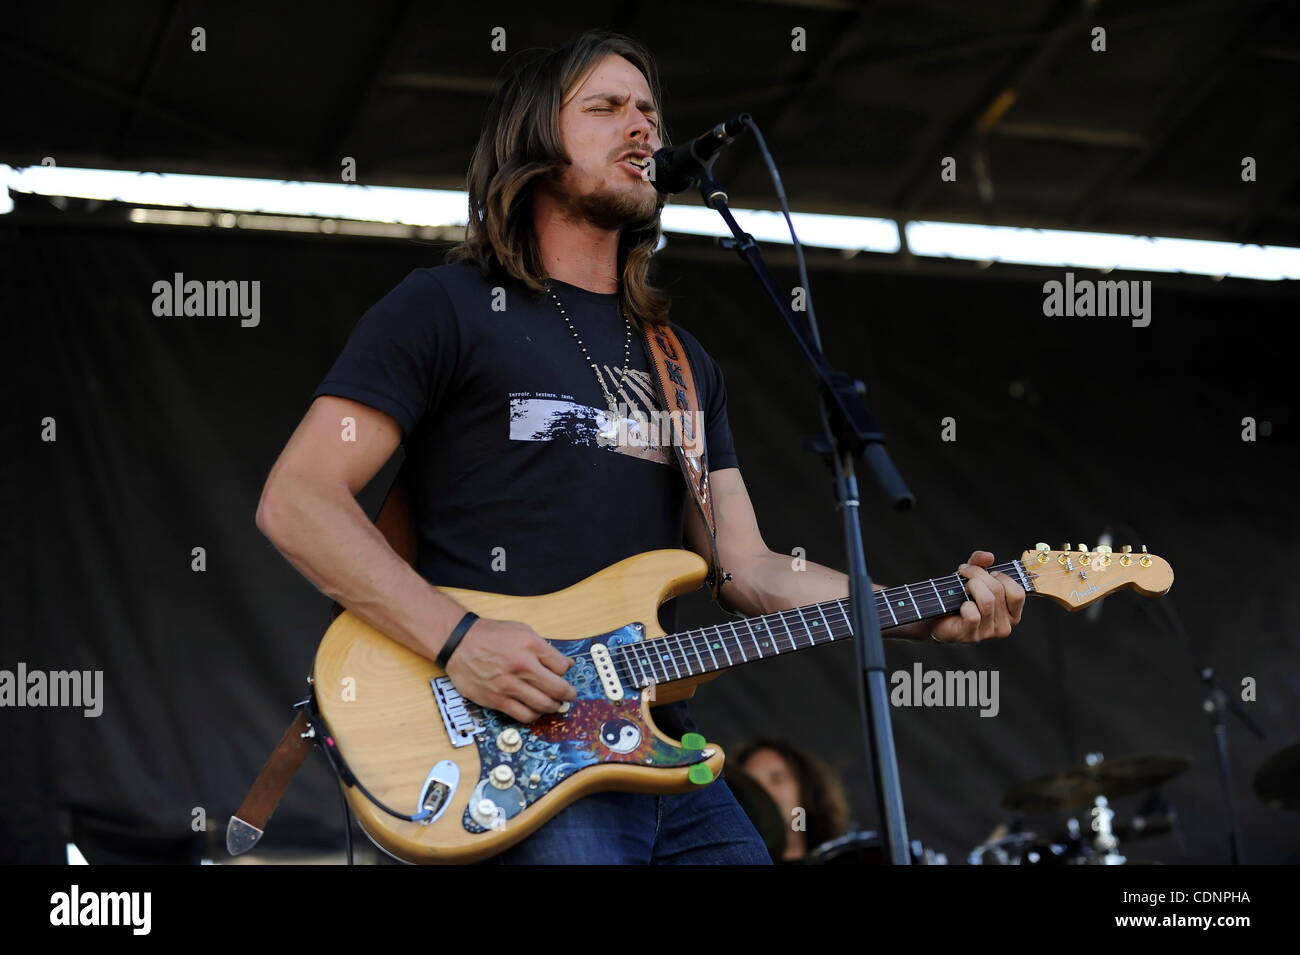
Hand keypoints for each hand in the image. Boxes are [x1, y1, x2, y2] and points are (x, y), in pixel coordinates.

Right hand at [443, 618, 576, 722]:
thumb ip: (545, 648)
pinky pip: (524, 715)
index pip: (562, 667)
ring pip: (543, 705)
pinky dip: (534, 715)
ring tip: (552, 704)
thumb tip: (566, 664)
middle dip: (567, 695)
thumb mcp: (522, 631)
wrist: (458, 643)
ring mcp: (509, 685)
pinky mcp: (496, 699)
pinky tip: (533, 709)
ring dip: (552, 707)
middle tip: (568, 696)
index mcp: (531, 645)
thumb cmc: (490, 636)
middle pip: (558, 689)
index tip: (564, 676)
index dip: (566, 673)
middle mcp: (522, 665)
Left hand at [929, 550, 1025, 643]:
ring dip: (971, 586)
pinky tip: (959, 606)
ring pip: (987, 600)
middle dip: (978, 575)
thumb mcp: (971, 576)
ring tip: (962, 587)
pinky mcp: (971, 636)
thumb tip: (989, 557)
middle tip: (964, 572)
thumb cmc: (959, 597)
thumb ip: (980, 563)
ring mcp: (988, 633)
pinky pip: (973, 615)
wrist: (938, 617)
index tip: (987, 572)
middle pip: (998, 590)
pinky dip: (964, 605)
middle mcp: (1004, 625)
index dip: (1001, 577)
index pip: (1017, 592)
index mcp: (1012, 613)